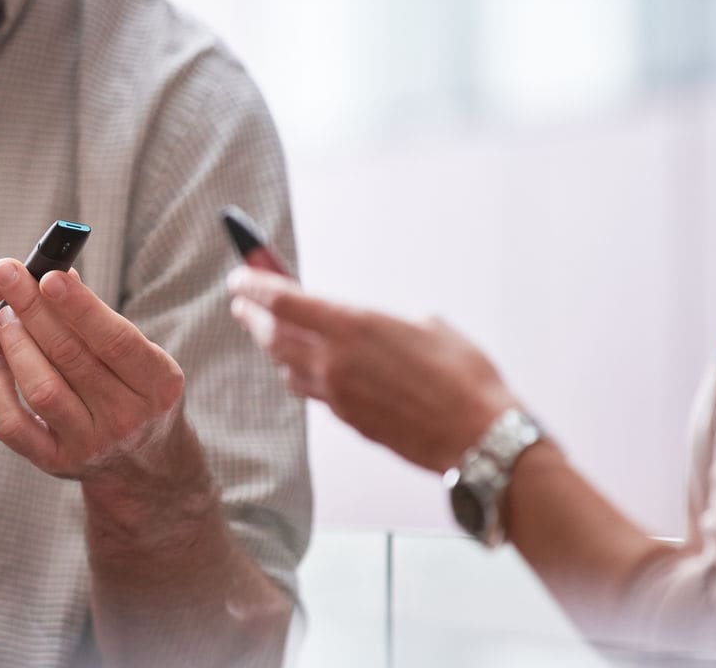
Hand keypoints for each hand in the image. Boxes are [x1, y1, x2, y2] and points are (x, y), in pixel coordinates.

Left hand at [0, 260, 186, 480]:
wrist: (145, 468)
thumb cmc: (137, 395)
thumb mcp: (142, 359)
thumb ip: (101, 321)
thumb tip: (56, 274)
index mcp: (158, 384)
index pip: (115, 339)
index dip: (78, 305)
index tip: (47, 275)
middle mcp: (127, 418)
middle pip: (71, 356)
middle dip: (34, 310)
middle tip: (6, 275)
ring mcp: (91, 444)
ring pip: (42, 389)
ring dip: (16, 345)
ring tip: (3, 317)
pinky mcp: (56, 462)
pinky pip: (14, 426)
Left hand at [227, 266, 516, 471]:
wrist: (477, 438)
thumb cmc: (464, 377)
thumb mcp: (427, 327)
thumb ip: (386, 323)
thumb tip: (375, 326)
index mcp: (353, 326)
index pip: (283, 301)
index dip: (255, 286)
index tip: (239, 277)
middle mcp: (335, 360)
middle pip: (273, 335)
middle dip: (253, 316)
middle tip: (242, 304)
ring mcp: (337, 394)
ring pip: (287, 366)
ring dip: (274, 347)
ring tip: (270, 333)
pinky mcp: (347, 419)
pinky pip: (311, 391)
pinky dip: (300, 374)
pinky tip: (306, 368)